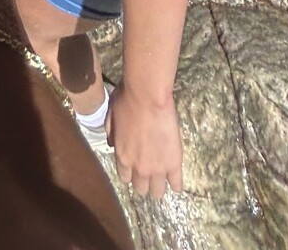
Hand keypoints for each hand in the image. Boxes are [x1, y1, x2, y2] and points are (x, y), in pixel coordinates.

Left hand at [107, 82, 181, 200]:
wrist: (147, 97)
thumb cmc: (127, 100)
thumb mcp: (111, 115)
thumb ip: (111, 133)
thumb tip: (112, 144)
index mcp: (122, 157)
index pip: (125, 177)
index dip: (130, 174)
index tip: (134, 170)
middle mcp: (137, 168)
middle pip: (140, 188)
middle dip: (143, 183)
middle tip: (148, 175)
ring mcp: (156, 168)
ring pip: (157, 191)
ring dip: (158, 187)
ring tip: (162, 182)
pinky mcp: (173, 164)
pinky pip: (176, 183)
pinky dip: (176, 185)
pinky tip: (176, 184)